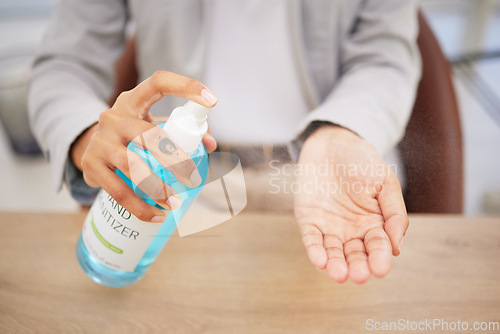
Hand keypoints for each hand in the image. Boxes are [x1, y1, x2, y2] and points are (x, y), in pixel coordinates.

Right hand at [70, 71, 217, 221]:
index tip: (213, 101)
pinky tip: (157, 216)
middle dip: (174, 157)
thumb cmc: (132, 135)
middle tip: (192, 176)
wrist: (88, 146)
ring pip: (133, 165)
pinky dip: (140, 207)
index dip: (186, 87)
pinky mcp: (91, 165)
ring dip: (157, 187)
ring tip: (174, 203)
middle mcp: (114, 116)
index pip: (159, 82)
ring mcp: (101, 141)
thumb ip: (181, 131)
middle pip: (148, 134)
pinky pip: (118, 191)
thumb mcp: (152, 125)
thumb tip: (211, 145)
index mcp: (134, 100)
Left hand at [294, 125, 407, 283]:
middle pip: (355, 254)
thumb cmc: (362, 161)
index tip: (380, 268)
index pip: (378, 246)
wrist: (332, 143)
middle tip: (358, 275)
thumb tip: (397, 247)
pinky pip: (311, 239)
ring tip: (338, 273)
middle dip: (357, 266)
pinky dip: (315, 250)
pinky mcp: (309, 220)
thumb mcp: (385, 182)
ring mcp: (329, 226)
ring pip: (333, 252)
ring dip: (335, 264)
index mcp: (374, 223)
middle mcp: (352, 230)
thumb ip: (395, 213)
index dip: (380, 258)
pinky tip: (320, 260)